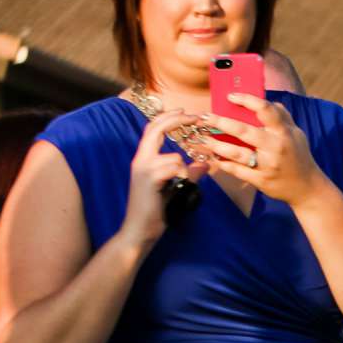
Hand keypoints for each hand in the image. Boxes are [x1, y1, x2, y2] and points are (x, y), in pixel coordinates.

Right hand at [117, 112, 212, 248]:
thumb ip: (188, 175)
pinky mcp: (149, 180)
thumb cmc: (155, 211)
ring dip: (185, 170)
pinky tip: (178, 189)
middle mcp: (140, 160)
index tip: (185, 112)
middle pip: (155, 129)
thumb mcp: (175, 189)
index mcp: (144, 160)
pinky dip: (182, 177)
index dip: (168, 118)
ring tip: (181, 187)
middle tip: (195, 116)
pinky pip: (173, 169)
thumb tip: (204, 164)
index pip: (154, 130)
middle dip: (176, 120)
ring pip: (174, 156)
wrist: (139, 230)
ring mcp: (143, 169)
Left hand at [197, 93, 323, 207]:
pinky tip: (212, 156)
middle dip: (221, 122)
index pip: (265, 110)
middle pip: (244, 131)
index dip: (247, 100)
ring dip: (216, 145)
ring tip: (201, 138)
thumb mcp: (296, 134)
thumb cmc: (299, 156)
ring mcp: (267, 165)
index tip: (231, 96)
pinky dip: (222, 163)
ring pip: (236, 153)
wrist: (308, 188)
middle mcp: (276, 148)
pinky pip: (236, 171)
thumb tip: (267, 100)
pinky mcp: (261, 180)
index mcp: (284, 133)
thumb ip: (282, 117)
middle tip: (204, 117)